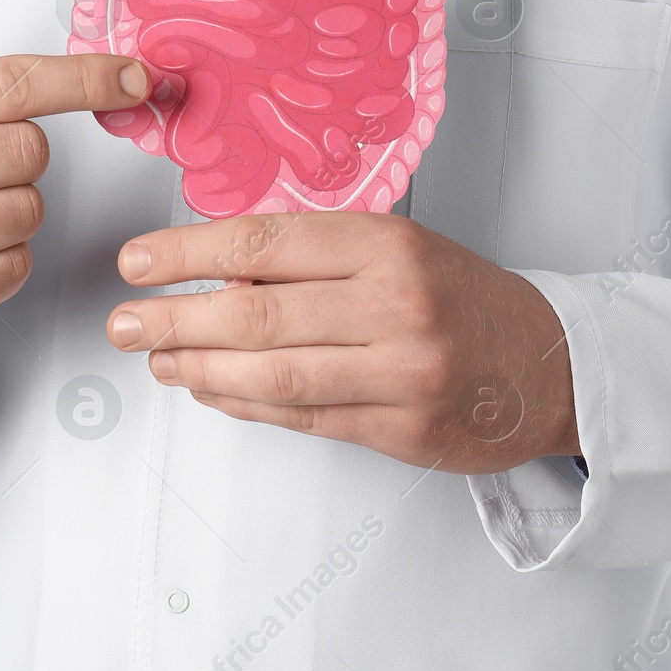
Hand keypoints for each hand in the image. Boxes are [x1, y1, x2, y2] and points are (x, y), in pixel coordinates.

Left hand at [104, 212, 577, 473]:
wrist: (549, 364)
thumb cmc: (462, 297)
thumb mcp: (399, 248)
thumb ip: (316, 256)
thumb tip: (218, 272)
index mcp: (388, 245)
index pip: (265, 242)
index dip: (189, 253)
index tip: (136, 261)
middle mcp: (394, 306)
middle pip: (257, 312)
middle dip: (173, 317)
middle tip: (121, 322)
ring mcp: (399, 373)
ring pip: (272, 373)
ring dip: (198, 367)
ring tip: (156, 359)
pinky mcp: (400, 429)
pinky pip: (301, 416)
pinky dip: (243, 403)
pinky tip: (208, 387)